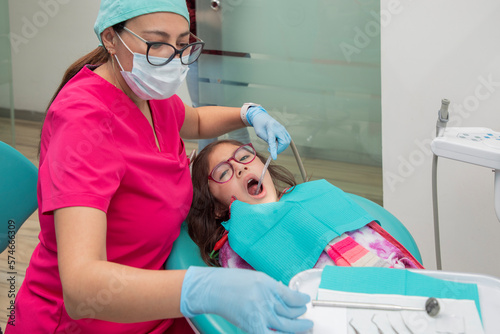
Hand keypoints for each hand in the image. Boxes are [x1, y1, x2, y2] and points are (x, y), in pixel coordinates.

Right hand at [180, 266, 313, 333]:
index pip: (292, 296)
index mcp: (268, 285)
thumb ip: (272, 288)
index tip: (306, 300)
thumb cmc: (232, 282)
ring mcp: (260, 314)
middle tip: (306, 314)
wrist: (213, 289)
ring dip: (298, 327)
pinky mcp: (252, 325)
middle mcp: (266, 300)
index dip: (302, 300)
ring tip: (305, 326)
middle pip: (291, 312)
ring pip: (286, 326)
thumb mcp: (256, 278)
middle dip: (301, 314)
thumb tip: (285, 296)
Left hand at [246, 106, 290, 159]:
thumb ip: (267, 140)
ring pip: (287, 141)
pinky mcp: (284, 130)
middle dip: (279, 149)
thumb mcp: (259, 133)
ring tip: (274, 146)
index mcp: (270, 129)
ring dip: (282, 147)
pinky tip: (278, 143)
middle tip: (272, 151)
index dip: (274, 150)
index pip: (273, 142)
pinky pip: (288, 139)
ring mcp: (283, 128)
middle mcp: (278, 128)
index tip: (274, 157)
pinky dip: (284, 144)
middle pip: (284, 142)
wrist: (261, 116)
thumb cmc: (259, 125)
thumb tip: (275, 148)